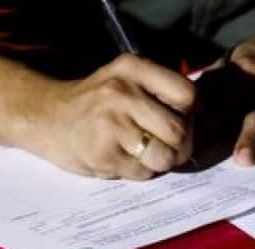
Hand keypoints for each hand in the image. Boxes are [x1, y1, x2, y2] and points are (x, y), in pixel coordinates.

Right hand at [31, 54, 193, 178]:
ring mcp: (111, 123)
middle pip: (181, 132)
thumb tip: (209, 120)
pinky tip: (121, 158)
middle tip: (164, 145)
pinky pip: (143, 173)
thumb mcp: (128, 80)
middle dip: (180, 146)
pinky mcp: (103, 153)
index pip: (189, 95)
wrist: (45, 116)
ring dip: (160, 162)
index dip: (191, 114)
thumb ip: (164, 93)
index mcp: (133, 69)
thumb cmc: (98, 103)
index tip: (178, 119)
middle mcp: (122, 92)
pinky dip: (139, 171)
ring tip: (142, 152)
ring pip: (165, 156)